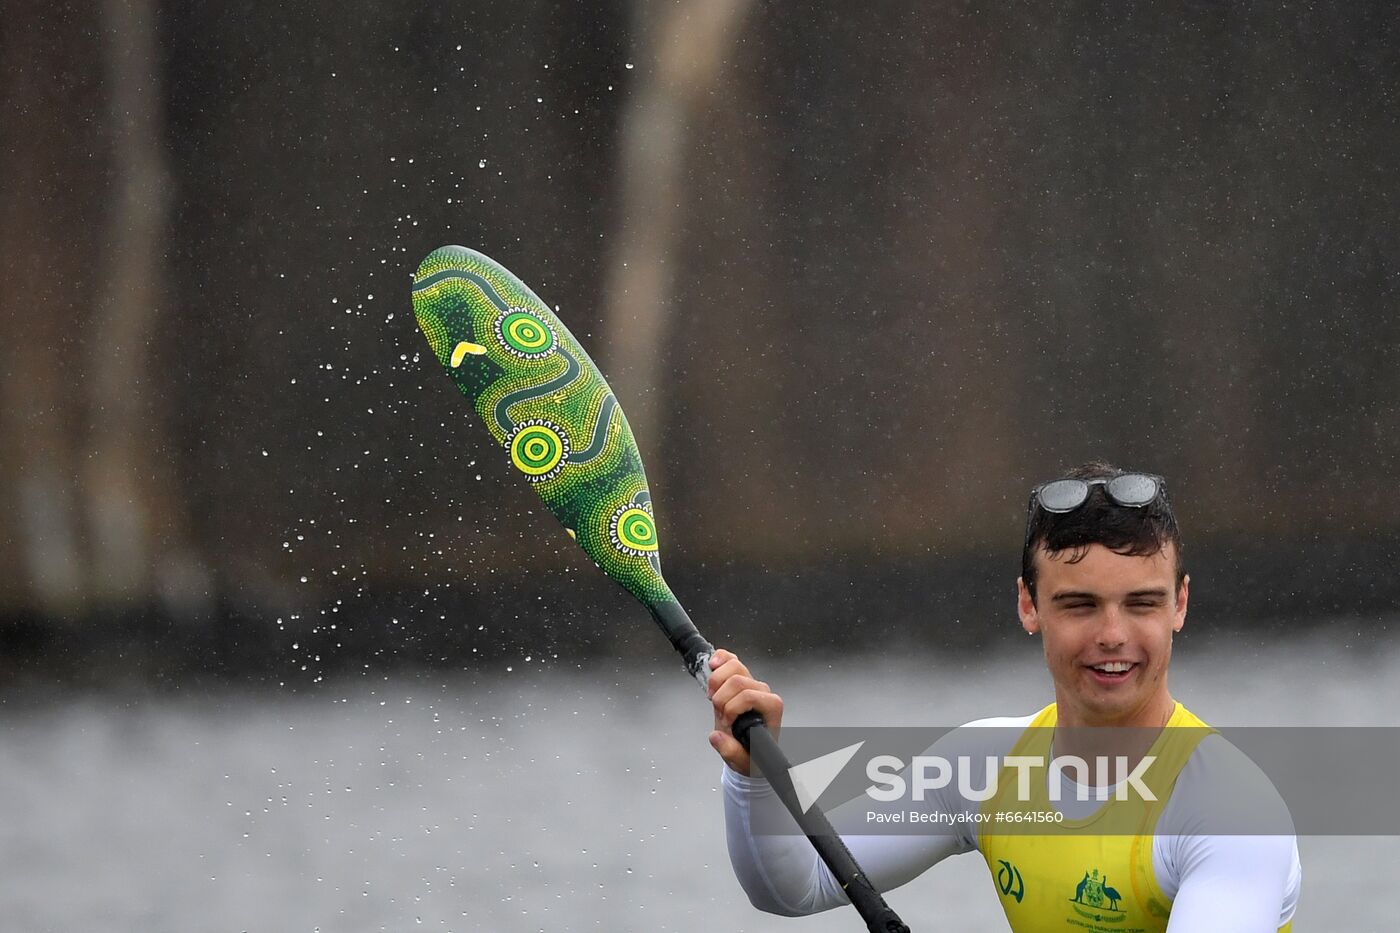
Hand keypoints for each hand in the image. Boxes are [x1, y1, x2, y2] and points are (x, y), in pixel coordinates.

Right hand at [707, 648, 782, 775]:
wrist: (751, 749)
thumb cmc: (753, 752)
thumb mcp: (743, 761)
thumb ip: (730, 751)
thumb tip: (717, 737)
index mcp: (771, 707)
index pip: (748, 696)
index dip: (731, 708)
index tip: (726, 723)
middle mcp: (763, 691)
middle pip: (738, 679)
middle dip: (721, 698)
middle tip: (719, 714)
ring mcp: (752, 682)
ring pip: (734, 665)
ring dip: (716, 682)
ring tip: (714, 698)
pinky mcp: (740, 677)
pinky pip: (730, 659)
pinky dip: (719, 659)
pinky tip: (712, 665)